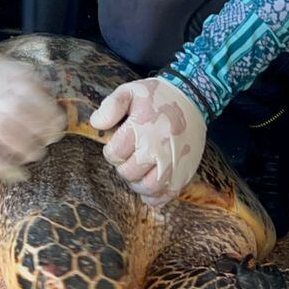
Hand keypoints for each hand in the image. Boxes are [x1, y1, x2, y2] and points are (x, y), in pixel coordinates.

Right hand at [0, 54, 66, 172]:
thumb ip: (18, 77)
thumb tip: (49, 96)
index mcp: (2, 74)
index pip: (37, 93)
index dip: (50, 112)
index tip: (56, 124)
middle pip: (30, 117)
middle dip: (44, 133)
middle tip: (47, 142)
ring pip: (17, 139)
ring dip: (29, 151)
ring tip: (33, 156)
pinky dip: (10, 169)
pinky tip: (17, 174)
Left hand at [89, 76, 205, 207]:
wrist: (192, 98)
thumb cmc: (157, 97)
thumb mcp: (130, 91)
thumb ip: (111, 106)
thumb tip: (96, 124)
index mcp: (142, 128)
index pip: (115, 154)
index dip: (111, 151)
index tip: (117, 145)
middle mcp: (159, 147)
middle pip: (129, 173)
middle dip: (124, 166)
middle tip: (129, 156)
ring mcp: (175, 161)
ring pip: (149, 187)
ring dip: (138, 183)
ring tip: (138, 171)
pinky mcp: (186, 170)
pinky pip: (168, 194)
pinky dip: (156, 196)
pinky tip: (150, 187)